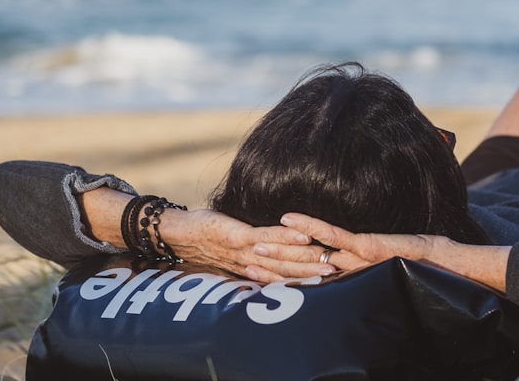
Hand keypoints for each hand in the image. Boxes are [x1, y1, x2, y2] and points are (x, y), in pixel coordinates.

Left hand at [159, 209, 335, 279]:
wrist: (178, 234)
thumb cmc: (207, 240)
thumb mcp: (232, 254)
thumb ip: (254, 256)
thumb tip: (273, 255)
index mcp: (251, 271)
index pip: (282, 280)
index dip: (305, 283)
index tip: (331, 285)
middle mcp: (251, 265)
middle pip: (287, 274)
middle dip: (313, 277)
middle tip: (340, 279)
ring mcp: (245, 251)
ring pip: (281, 258)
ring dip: (306, 261)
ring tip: (329, 263)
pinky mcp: (238, 235)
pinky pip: (266, 235)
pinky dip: (286, 235)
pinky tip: (304, 233)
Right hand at [247, 213, 437, 281]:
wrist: (444, 264)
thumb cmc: (418, 260)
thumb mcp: (383, 257)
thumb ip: (361, 255)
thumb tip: (343, 252)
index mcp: (349, 275)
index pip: (309, 275)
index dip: (283, 274)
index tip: (257, 270)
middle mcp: (347, 270)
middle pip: (303, 268)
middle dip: (272, 265)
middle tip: (245, 260)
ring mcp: (356, 259)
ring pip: (311, 253)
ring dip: (281, 248)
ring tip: (254, 243)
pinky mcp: (367, 247)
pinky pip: (332, 234)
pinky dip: (309, 225)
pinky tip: (288, 218)